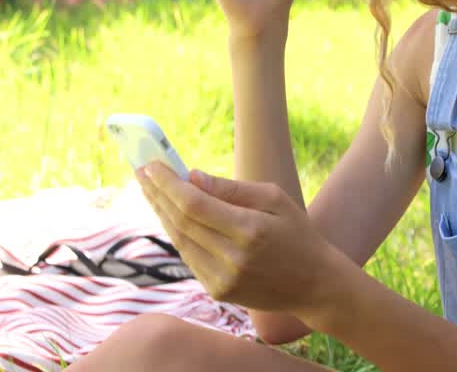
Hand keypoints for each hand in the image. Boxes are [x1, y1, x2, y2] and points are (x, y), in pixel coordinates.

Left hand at [136, 163, 339, 317]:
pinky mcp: (218, 291)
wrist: (314, 284)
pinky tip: (169, 215)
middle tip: (142, 172)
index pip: (194, 204)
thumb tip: (193, 177)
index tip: (151, 165)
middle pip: (181, 221)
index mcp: (249, 230)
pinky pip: (189, 257)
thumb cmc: (297, 233)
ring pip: (180, 240)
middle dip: (157, 194)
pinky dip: (177, 233)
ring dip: (161, 213)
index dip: (168, 184)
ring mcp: (223, 279)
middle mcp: (232, 258)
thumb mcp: (274, 199)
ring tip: (150, 190)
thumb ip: (232, 189)